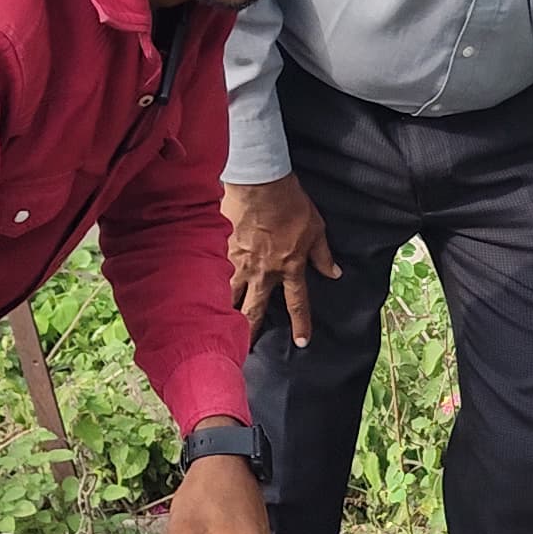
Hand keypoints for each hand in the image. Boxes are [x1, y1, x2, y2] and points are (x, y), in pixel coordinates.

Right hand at [223, 175, 338, 343]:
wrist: (259, 182)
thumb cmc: (290, 203)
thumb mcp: (316, 229)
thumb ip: (323, 255)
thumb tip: (334, 273)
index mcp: (289, 267)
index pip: (297, 303)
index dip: (301, 325)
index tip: (301, 343)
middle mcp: (262, 272)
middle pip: (255, 311)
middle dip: (251, 333)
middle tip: (244, 351)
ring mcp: (238, 263)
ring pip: (228, 297)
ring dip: (224, 314)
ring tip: (217, 328)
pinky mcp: (219, 250)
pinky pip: (214, 273)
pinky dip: (208, 286)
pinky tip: (198, 296)